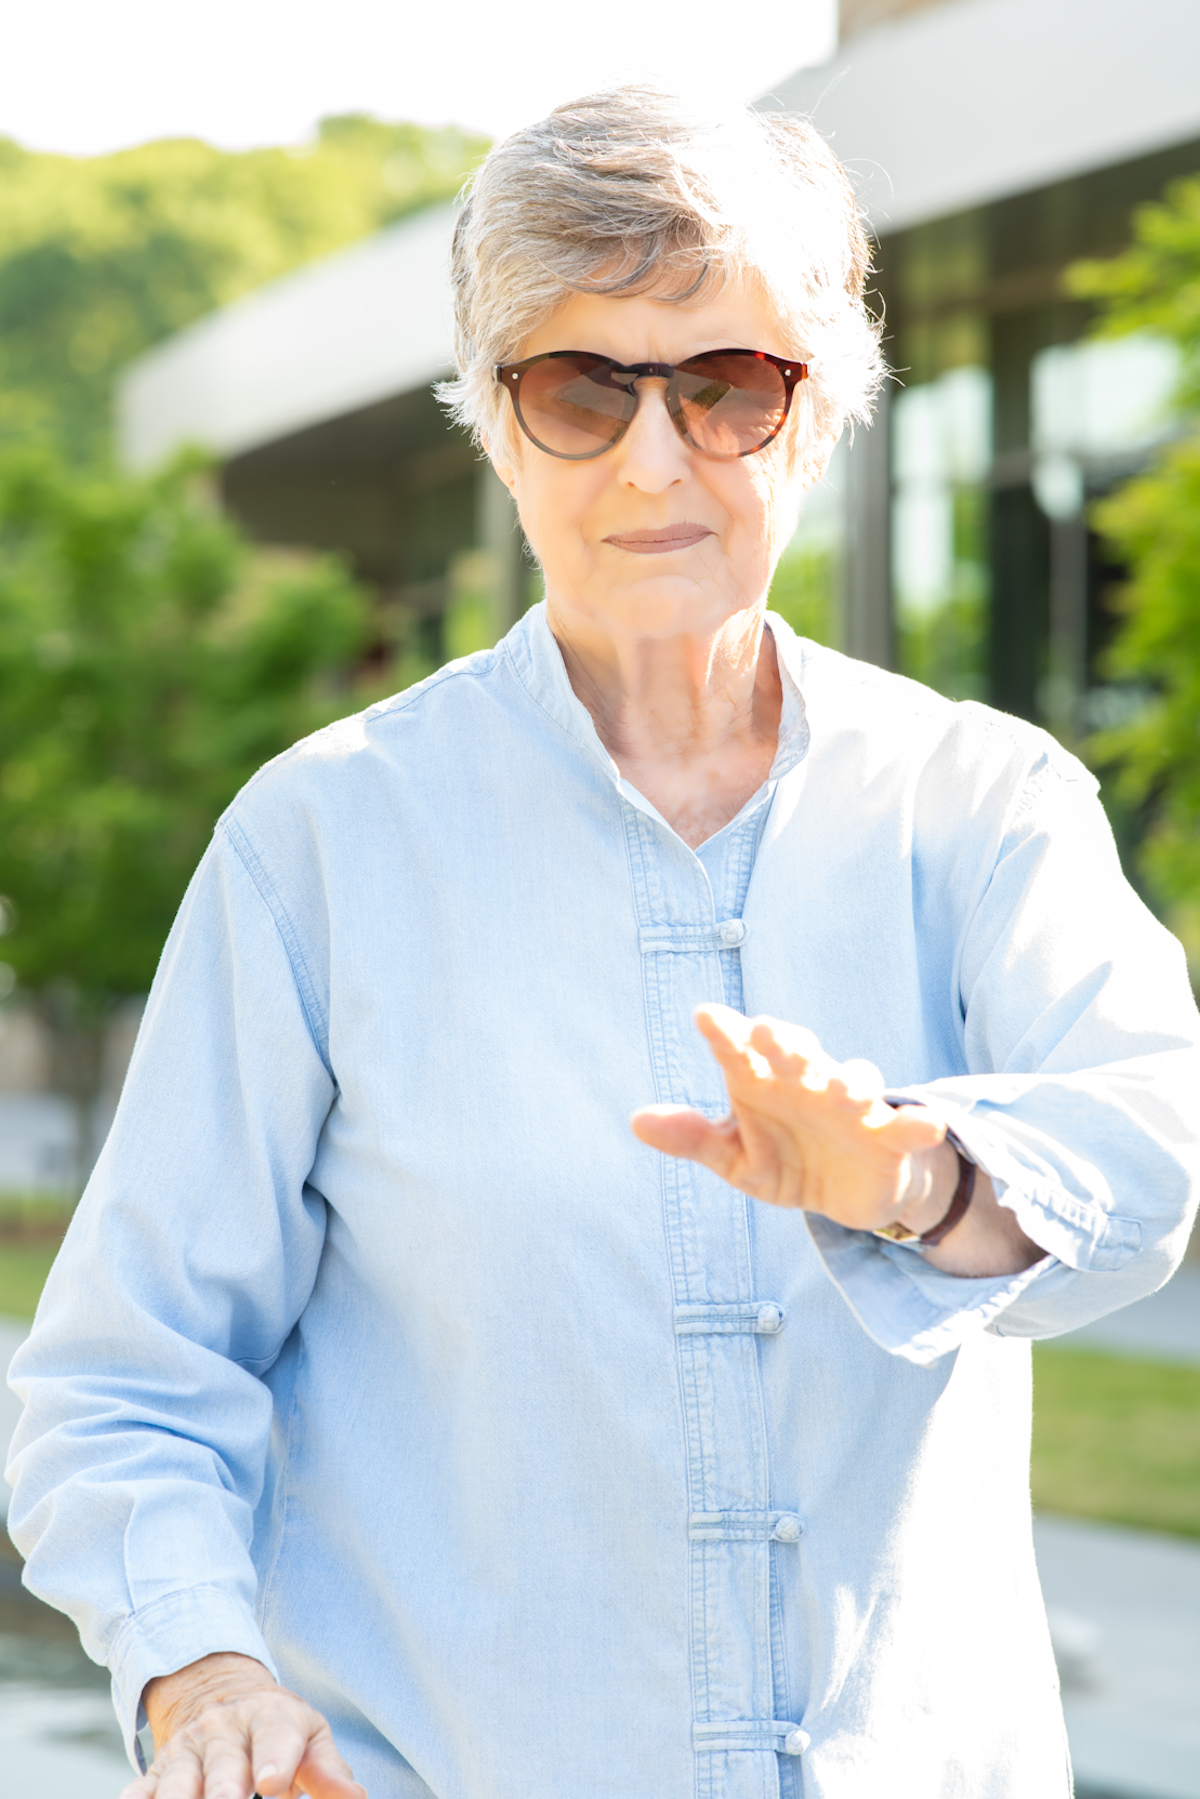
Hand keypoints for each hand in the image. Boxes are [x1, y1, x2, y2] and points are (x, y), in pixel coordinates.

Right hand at [121, 1652, 365, 1798]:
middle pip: (223, 1765)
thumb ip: (327, 1769)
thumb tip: (355, 1798)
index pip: (275, 1736)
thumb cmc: (275, 1727)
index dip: (276, 1760)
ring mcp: (186, 1752)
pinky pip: (139, 1791)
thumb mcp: (308, 1736)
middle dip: (222, 1791)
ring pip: (176, 1781)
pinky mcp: (156, 1772)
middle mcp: (224, 1732)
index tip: (273, 1783)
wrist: (216, 1691)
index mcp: (269, 1718)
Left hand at [631, 1006, 1042, 1275]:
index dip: (725, 1032)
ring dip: (849, 1079)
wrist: (847, 1195)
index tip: (705, 1017)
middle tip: (768, 1034)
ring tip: (840, 1089)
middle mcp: (807, 1081)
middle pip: (798, 1051)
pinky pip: (905, 1125)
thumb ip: (692, 1139)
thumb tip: (635, 1120)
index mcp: (763, 1081)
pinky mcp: (888, 1136)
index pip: (740, 1050)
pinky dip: (916, 1123)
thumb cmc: (786, 1159)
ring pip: (854, 1079)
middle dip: (786, 1042)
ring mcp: (851, 1105)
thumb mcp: (736, 1158)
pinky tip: (924, 1124)